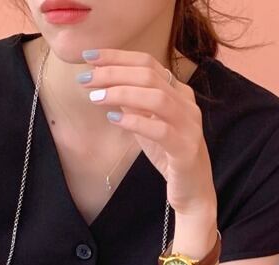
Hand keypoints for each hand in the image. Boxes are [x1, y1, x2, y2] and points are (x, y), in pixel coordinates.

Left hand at [79, 48, 216, 217]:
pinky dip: (135, 122)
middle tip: (86, 79)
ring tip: (95, 97)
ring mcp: (189, 126)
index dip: (117, 57)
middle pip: (149, 75)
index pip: (147, 63)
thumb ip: (132, 103)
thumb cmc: (168, 156)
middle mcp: (187, 104)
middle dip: (114, 73)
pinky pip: (160, 130)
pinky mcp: (186, 150)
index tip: (89, 57)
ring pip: (156, 98)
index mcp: (178, 93)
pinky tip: (114, 120)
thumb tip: (107, 82)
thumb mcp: (146, 125)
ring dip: (122, 93)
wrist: (192, 192)